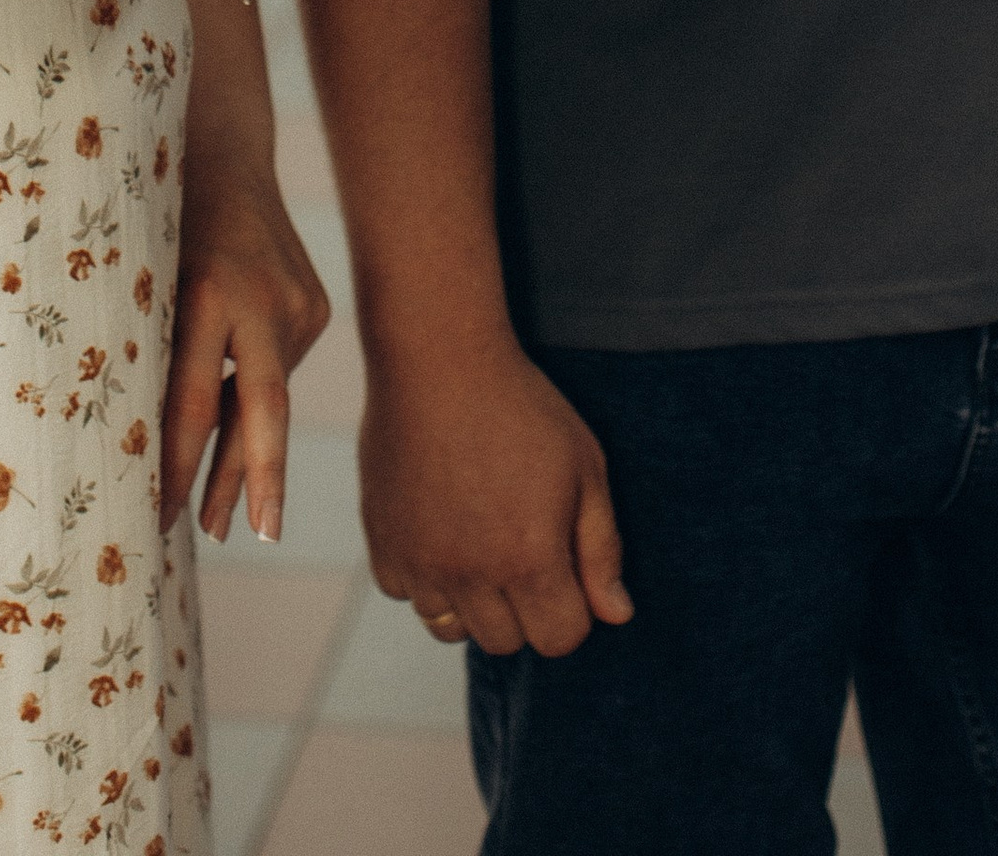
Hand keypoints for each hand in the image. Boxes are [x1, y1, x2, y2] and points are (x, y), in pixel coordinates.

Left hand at [162, 147, 329, 544]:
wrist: (222, 151)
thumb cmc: (159, 224)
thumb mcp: (146, 281)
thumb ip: (159, 350)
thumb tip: (153, 450)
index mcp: (209, 292)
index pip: (197, 399)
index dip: (178, 464)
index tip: (160, 515)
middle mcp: (262, 300)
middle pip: (264, 409)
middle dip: (257, 480)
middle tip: (257, 538)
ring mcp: (298, 303)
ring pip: (268, 396)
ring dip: (244, 454)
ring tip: (219, 521)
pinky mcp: (315, 306)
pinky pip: (277, 368)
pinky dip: (253, 398)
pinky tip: (235, 419)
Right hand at [362, 332, 630, 660]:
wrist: (438, 356)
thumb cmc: (521, 405)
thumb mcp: (584, 466)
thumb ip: (602, 549)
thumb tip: (616, 615)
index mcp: (530, 558)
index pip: (560, 638)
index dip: (572, 609)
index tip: (563, 565)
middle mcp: (471, 573)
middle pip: (506, 640)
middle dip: (523, 607)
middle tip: (520, 544)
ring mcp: (420, 561)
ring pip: (450, 627)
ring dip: (471, 600)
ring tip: (479, 540)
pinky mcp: (382, 542)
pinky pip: (405, 593)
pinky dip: (423, 575)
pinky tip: (438, 526)